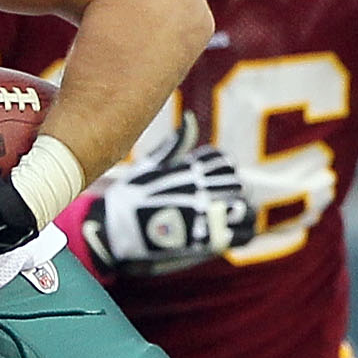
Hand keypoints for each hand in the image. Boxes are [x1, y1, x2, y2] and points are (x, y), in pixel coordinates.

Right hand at [81, 144, 253, 273]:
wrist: (114, 230)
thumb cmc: (129, 198)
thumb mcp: (148, 164)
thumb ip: (175, 143)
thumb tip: (191, 118)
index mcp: (190, 167)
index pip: (223, 164)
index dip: (221, 173)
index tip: (212, 184)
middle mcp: (201, 188)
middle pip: (235, 185)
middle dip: (230, 193)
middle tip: (219, 204)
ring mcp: (204, 213)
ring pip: (243, 208)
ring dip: (240, 212)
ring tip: (227, 219)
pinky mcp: (207, 239)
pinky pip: (241, 234)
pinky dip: (241, 233)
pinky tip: (229, 235)